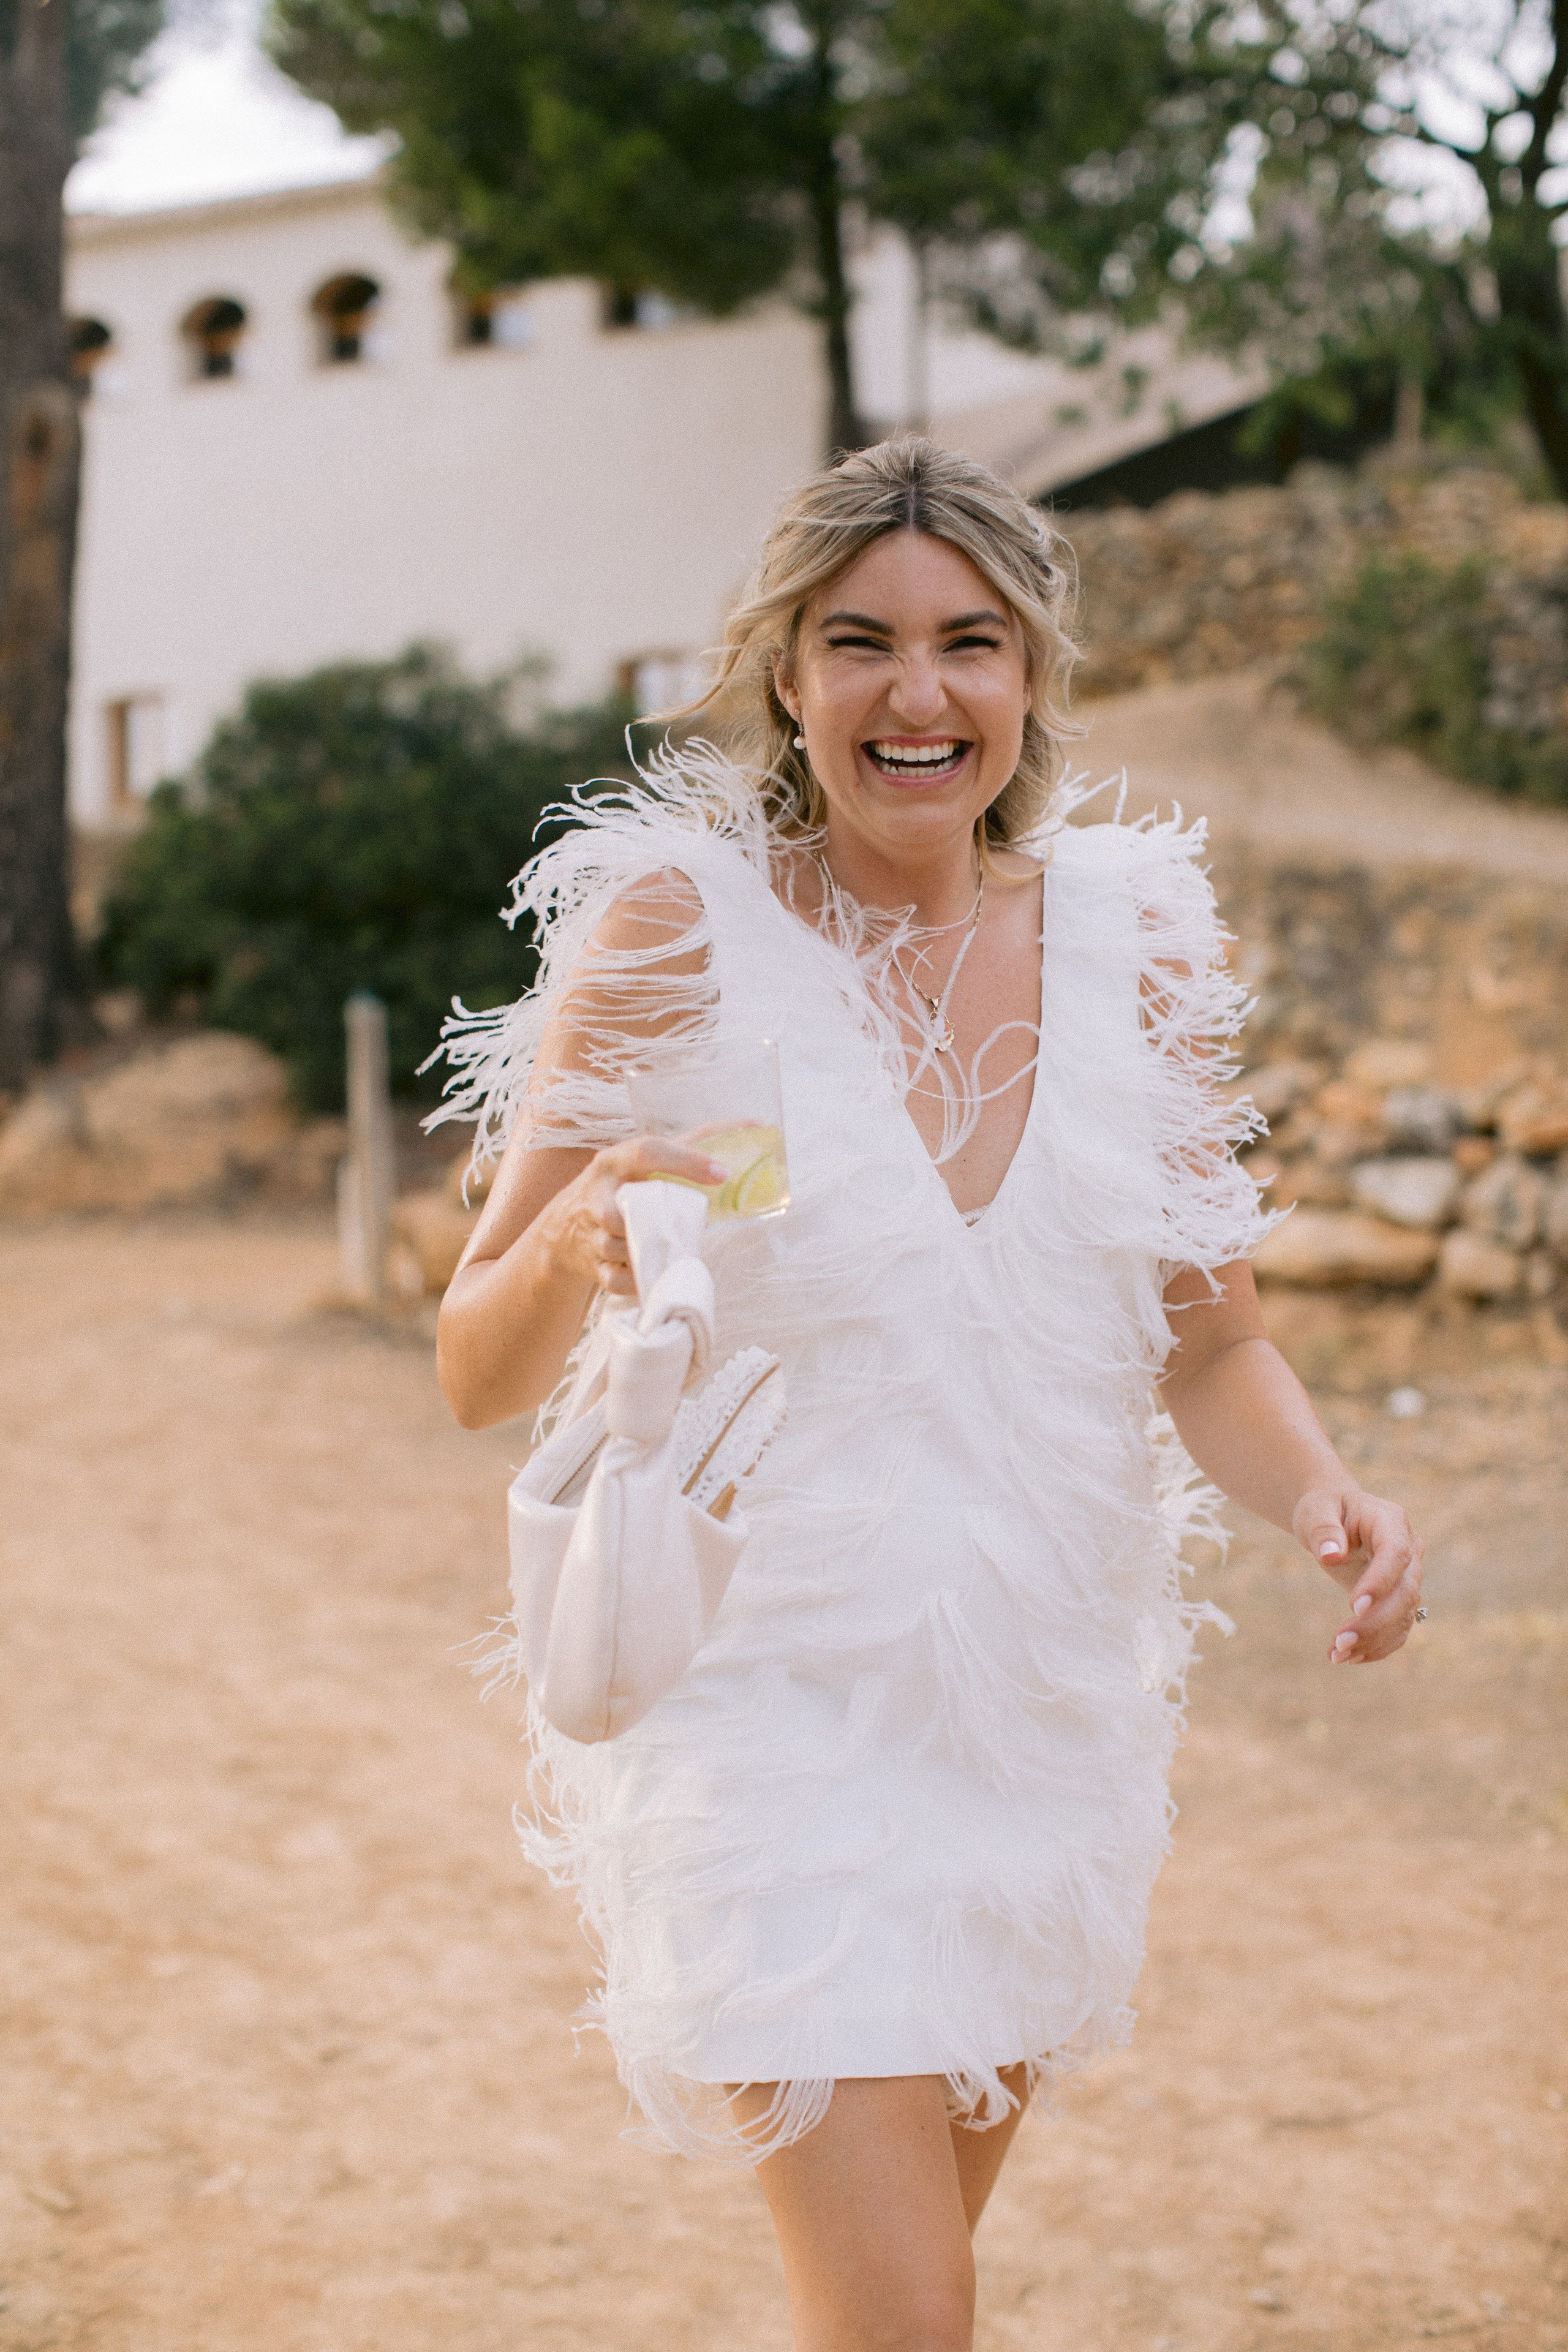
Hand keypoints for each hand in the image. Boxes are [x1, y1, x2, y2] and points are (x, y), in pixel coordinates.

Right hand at [544, 1134, 724, 1297]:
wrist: (565, 1226)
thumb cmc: (619, 1185)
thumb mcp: (643, 1159)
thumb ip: (691, 1143)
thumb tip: (752, 1123)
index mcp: (615, 1162)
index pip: (648, 1152)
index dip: (686, 1162)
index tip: (722, 1174)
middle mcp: (598, 1194)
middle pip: (623, 1212)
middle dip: (658, 1222)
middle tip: (689, 1225)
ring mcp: (591, 1233)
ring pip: (622, 1248)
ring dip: (652, 1253)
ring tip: (672, 1247)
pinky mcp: (593, 1265)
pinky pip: (619, 1280)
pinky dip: (640, 1280)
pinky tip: (654, 1270)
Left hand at [1292, 1485, 1424, 1665]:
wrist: (1335, 1516)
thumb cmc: (1325, 1508)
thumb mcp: (1316, 1510)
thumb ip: (1322, 1529)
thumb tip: (1330, 1555)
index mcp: (1390, 1521)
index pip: (1395, 1554)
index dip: (1380, 1582)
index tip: (1353, 1606)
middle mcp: (1409, 1549)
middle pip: (1405, 1591)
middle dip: (1375, 1622)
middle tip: (1340, 1642)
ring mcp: (1408, 1576)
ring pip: (1404, 1616)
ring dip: (1374, 1641)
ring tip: (1337, 1655)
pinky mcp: (1399, 1598)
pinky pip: (1397, 1628)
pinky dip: (1376, 1647)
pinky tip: (1347, 1658)